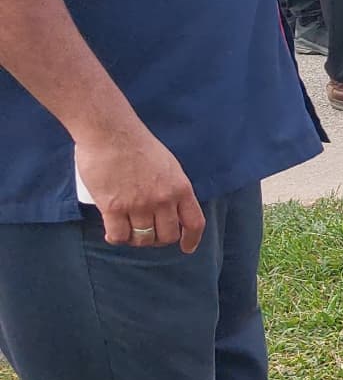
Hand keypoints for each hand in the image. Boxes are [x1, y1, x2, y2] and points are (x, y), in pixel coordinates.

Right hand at [74, 125, 204, 250]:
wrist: (110, 132)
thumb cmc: (137, 145)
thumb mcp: (169, 166)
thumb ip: (172, 188)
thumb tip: (170, 209)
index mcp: (181, 188)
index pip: (194, 223)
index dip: (192, 240)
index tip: (186, 248)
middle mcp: (163, 200)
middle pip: (167, 236)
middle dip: (158, 240)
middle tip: (147, 234)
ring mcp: (139, 205)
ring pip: (143, 239)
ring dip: (136, 240)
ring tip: (128, 231)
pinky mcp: (114, 207)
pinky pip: (119, 236)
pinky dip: (116, 239)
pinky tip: (112, 235)